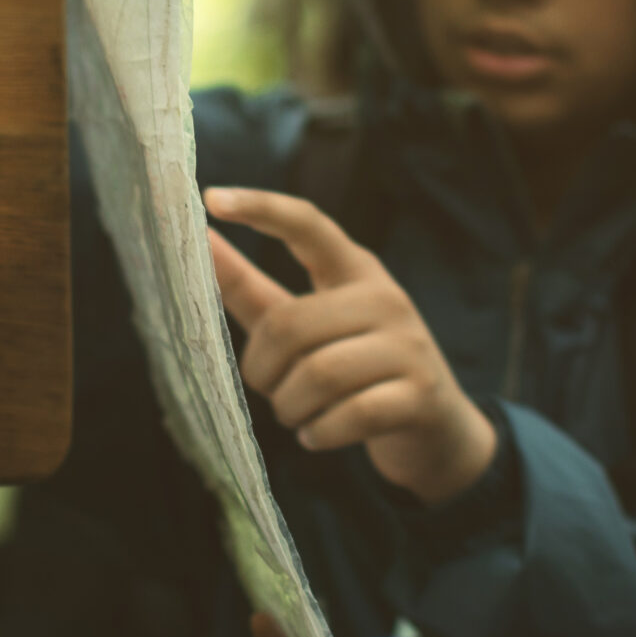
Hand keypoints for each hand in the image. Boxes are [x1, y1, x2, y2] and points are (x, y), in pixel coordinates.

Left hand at [205, 187, 496, 502]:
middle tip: (269, 389)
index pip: (306, 224)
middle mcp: (385, 298)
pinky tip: (317, 436)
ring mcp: (408, 346)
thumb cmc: (354, 369)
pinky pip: (348, 415)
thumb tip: (200, 240)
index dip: (259, 208)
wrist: (435, 430)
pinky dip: (319, 433)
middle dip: (262, 369)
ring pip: (317, 375)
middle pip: (290, 324)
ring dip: (289, 407)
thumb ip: (250, 286)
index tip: (210, 200)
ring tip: (297, 415)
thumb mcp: (305, 323)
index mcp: (354, 269)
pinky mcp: (420, 395)